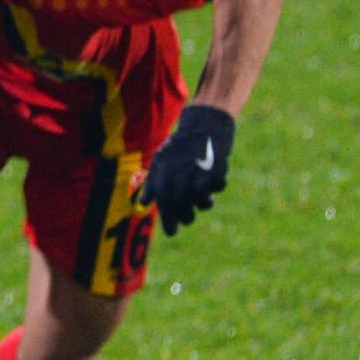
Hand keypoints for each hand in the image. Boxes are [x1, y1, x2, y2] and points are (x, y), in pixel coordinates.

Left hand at [137, 103, 234, 235]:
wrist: (202, 128)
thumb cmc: (178, 148)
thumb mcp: (160, 163)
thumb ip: (152, 184)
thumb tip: (141, 204)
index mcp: (164, 179)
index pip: (166, 208)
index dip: (169, 223)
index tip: (172, 232)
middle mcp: (180, 180)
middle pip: (186, 212)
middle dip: (187, 217)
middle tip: (188, 215)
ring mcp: (199, 177)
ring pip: (204, 203)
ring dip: (205, 202)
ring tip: (204, 196)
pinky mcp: (217, 171)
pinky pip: (218, 187)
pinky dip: (217, 184)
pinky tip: (213, 178)